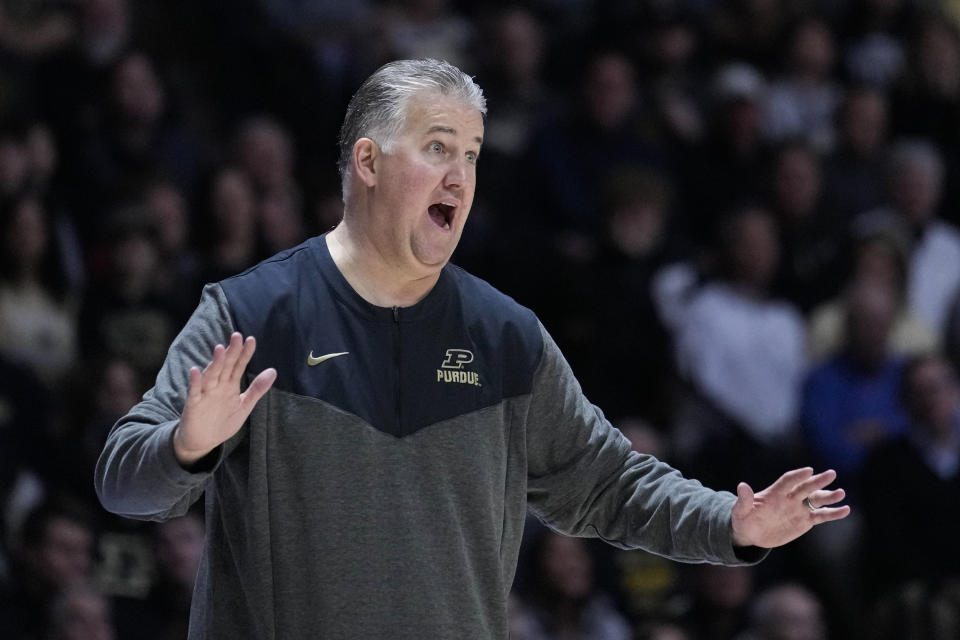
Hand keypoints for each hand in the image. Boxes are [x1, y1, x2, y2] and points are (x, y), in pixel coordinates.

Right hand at [173, 332, 276, 466]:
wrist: (202, 441)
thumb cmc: (222, 421)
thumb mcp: (244, 406)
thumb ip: (257, 389)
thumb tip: (273, 371)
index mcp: (230, 385)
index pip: (238, 366)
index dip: (245, 354)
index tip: (251, 340)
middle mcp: (217, 386)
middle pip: (225, 366)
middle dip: (231, 352)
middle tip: (237, 336)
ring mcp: (205, 394)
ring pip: (210, 375)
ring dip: (215, 363)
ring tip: (220, 349)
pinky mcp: (194, 404)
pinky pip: (194, 392)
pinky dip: (194, 382)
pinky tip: (195, 371)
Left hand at [730, 467, 849, 548]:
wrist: (752, 533)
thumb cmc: (744, 519)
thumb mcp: (740, 511)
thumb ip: (744, 500)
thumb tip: (741, 486)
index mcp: (774, 493)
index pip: (788, 481)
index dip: (797, 476)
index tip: (809, 471)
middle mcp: (789, 498)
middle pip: (805, 487)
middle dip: (817, 481)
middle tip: (831, 473)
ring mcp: (798, 508)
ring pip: (816, 500)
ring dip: (828, 496)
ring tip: (841, 493)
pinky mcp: (805, 520)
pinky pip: (821, 515)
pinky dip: (833, 513)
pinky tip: (846, 509)